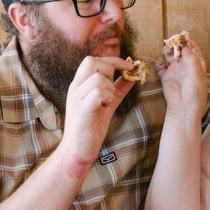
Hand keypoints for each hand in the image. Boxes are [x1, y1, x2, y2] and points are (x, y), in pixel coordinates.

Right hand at [59, 55, 133, 170]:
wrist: (78, 150)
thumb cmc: (91, 126)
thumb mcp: (107, 102)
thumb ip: (119, 88)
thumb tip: (133, 74)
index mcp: (80, 84)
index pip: (93, 60)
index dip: (114, 60)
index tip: (129, 66)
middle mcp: (75, 88)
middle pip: (92, 61)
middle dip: (109, 71)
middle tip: (111, 89)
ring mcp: (77, 98)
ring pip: (98, 78)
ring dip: (109, 89)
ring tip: (106, 103)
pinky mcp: (82, 110)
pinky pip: (98, 92)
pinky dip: (106, 98)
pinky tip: (104, 108)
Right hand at [154, 38, 207, 119]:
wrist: (184, 109)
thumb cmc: (195, 94)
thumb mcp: (197, 76)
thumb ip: (192, 61)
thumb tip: (186, 47)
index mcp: (196, 64)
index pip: (192, 48)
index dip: (187, 42)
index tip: (182, 39)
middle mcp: (185, 65)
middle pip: (179, 49)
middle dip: (175, 44)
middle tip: (172, 43)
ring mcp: (175, 70)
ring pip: (169, 55)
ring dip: (167, 51)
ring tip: (166, 51)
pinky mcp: (166, 76)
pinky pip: (160, 66)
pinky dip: (158, 63)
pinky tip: (161, 65)